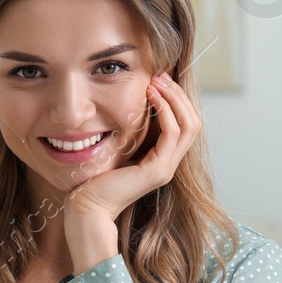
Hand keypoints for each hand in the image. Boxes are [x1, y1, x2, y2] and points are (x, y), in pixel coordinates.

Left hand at [66, 70, 199, 222]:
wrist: (88, 208)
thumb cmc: (96, 180)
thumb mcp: (118, 148)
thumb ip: (130, 133)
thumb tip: (133, 105)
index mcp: (163, 159)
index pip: (186, 124)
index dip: (177, 99)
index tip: (160, 79)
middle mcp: (169, 164)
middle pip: (193, 122)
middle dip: (179, 95)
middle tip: (161, 75)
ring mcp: (166, 168)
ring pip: (189, 125)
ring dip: (174, 99)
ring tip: (157, 82)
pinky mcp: (157, 170)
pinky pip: (172, 133)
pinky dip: (165, 111)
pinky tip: (151, 98)